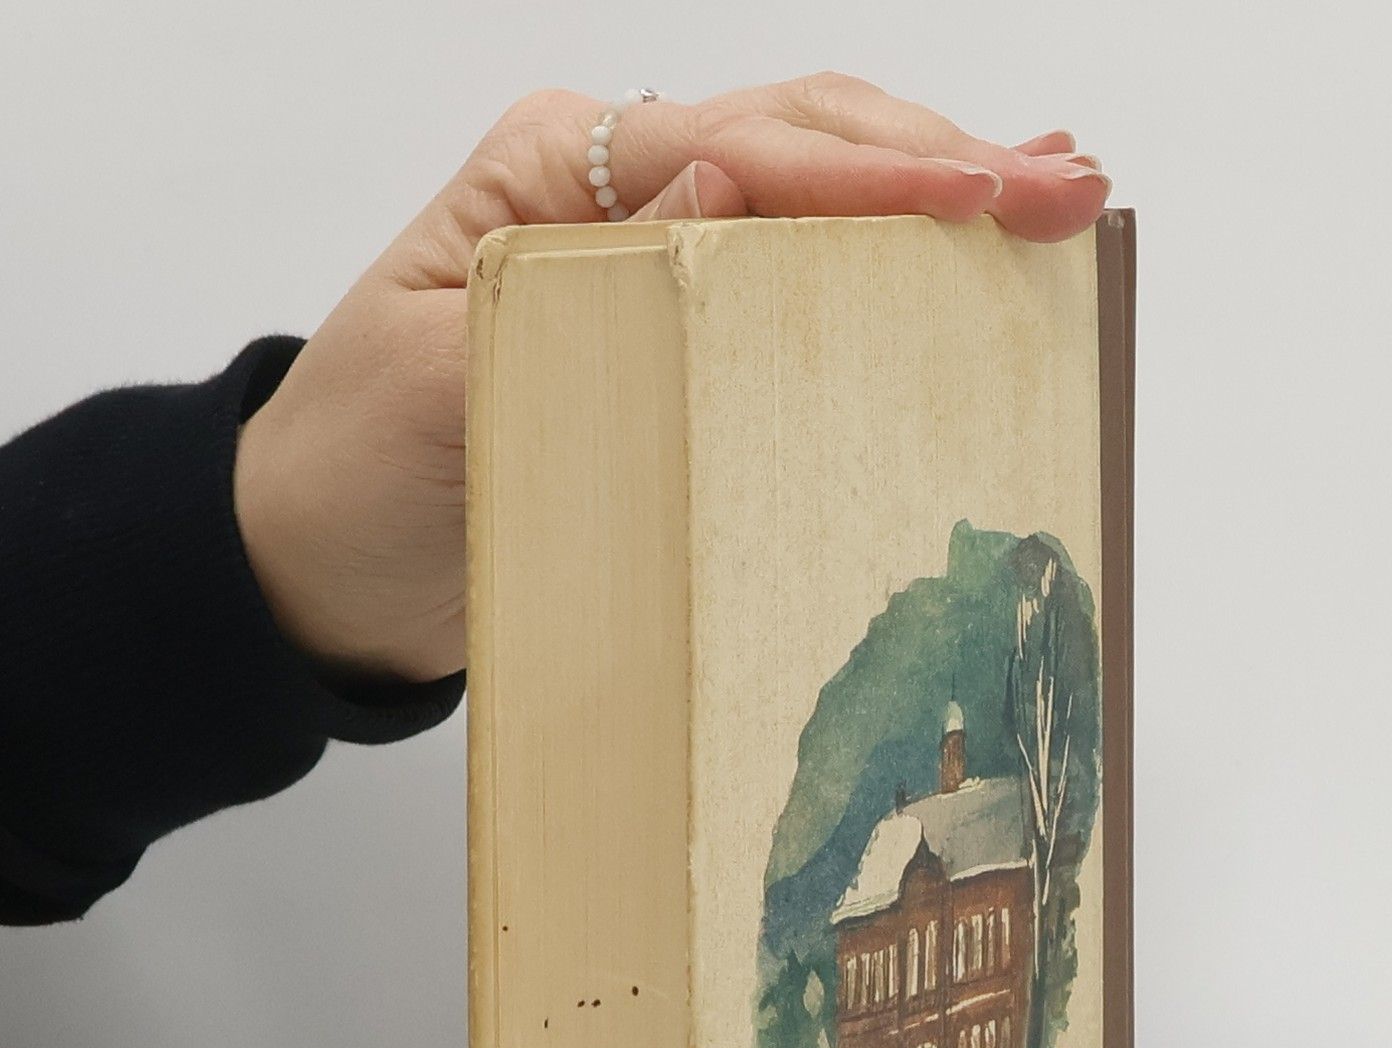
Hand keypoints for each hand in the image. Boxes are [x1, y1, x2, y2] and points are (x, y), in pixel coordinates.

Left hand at [234, 75, 1110, 684]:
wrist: (320, 564)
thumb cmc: (361, 476)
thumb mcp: (450, 378)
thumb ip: (585, 283)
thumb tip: (732, 185)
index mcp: (552, 175)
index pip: (744, 148)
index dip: (875, 171)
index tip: (991, 192)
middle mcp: (610, 187)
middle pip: (802, 138)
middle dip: (941, 158)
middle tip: (1071, 190)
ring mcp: (649, 248)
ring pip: (815, 185)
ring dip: (934, 186)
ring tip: (1055, 194)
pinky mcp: (673, 323)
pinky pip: (796, 275)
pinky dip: (883, 259)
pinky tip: (966, 250)